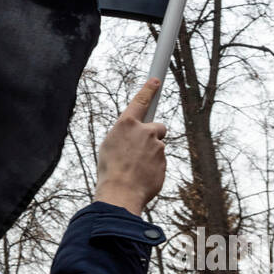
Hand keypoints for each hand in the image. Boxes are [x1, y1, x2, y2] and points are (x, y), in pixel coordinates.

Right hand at [93, 78, 166, 216]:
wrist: (121, 192)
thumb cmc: (110, 170)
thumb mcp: (109, 145)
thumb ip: (124, 135)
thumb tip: (133, 135)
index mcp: (126, 124)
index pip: (140, 101)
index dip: (148, 89)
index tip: (156, 80)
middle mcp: (144, 131)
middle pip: (157, 126)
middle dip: (153, 135)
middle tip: (141, 150)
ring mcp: (157, 146)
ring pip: (157, 147)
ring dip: (150, 155)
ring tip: (135, 169)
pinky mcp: (164, 161)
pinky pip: (160, 162)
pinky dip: (153, 167)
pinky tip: (141, 176)